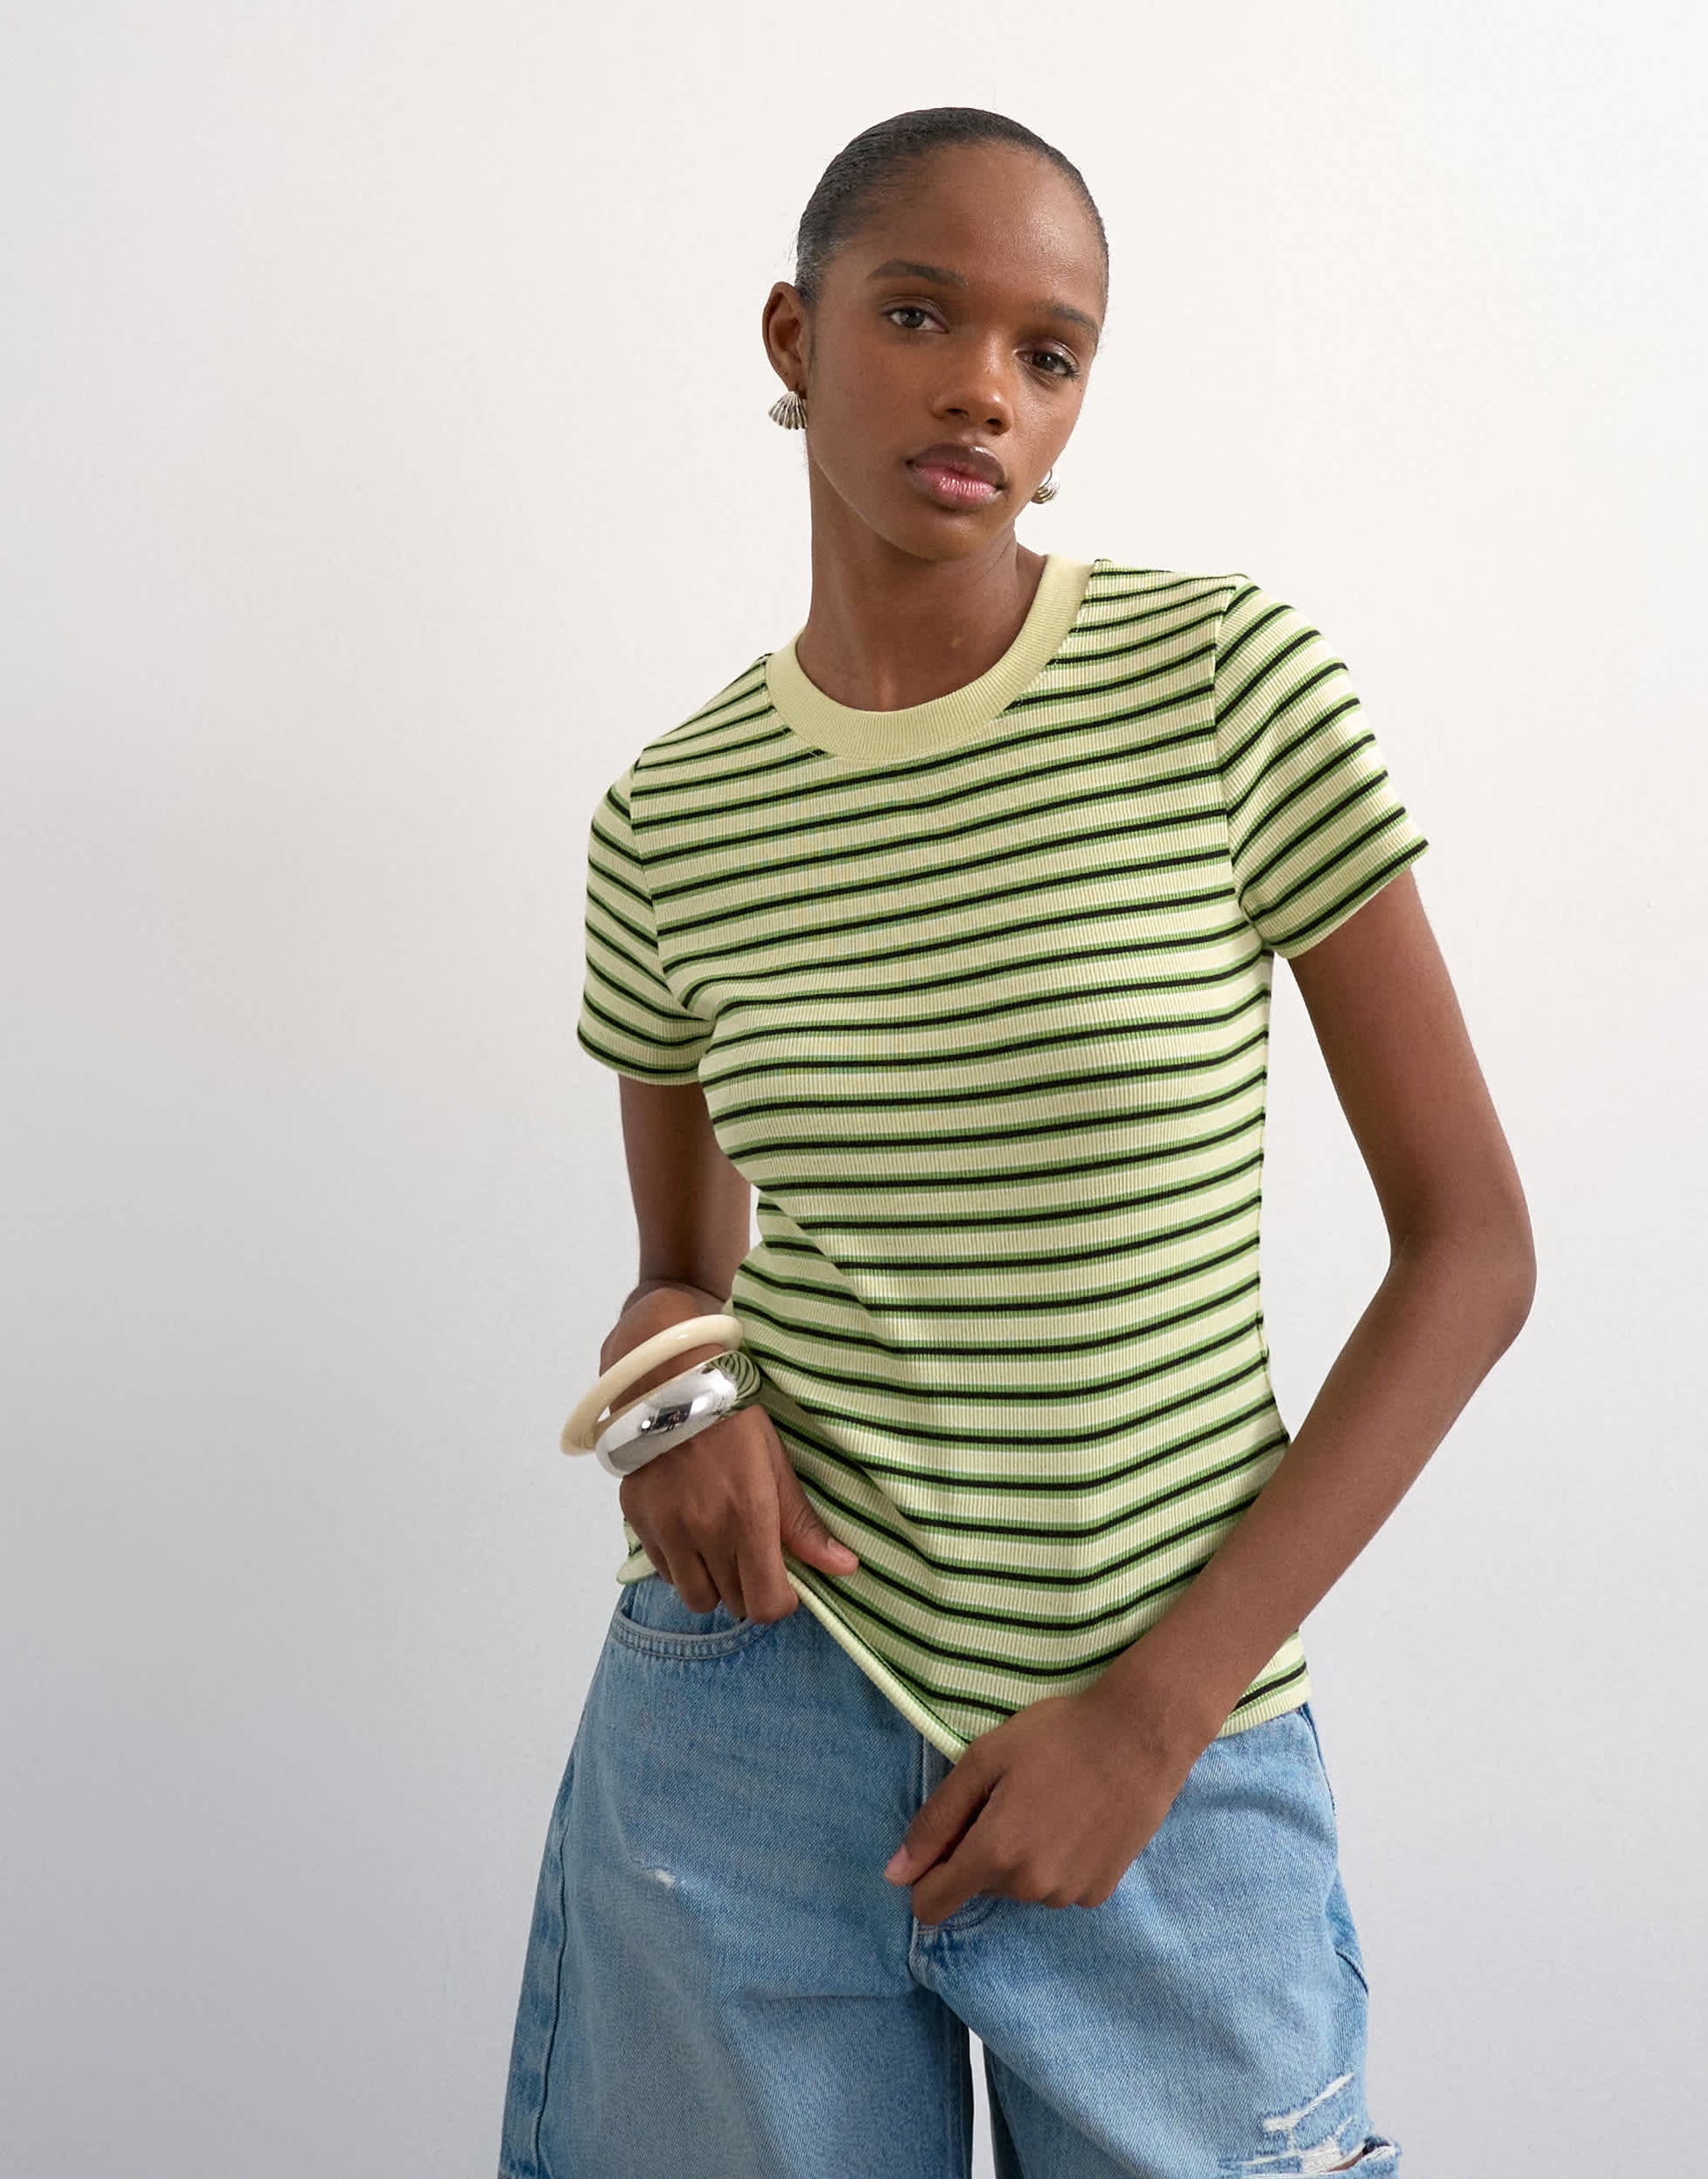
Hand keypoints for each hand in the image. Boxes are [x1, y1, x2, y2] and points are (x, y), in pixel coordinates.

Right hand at [603, 1287, 858, 1621]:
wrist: (670, 1384)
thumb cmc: (735, 1420)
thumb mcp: (777, 1465)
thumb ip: (804, 1525)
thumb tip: (845, 1568)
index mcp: (748, 1517)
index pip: (766, 1603)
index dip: (780, 1600)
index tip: (784, 1581)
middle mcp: (705, 1533)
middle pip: (733, 1603)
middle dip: (748, 1588)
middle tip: (752, 1555)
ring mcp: (668, 1531)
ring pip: (695, 1597)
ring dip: (713, 1583)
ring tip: (720, 1548)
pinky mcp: (639, 1523)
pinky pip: (664, 1571)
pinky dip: (681, 1564)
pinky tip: (690, 1531)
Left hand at [882, 1676, 1215, 1923]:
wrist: (1140, 1735)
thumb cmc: (1057, 1736)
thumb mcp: (984, 1760)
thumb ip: (935, 1820)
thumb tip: (895, 1874)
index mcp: (996, 1853)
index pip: (934, 1903)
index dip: (927, 1875)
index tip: (944, 1841)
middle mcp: (1031, 1887)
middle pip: (979, 1885)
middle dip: (982, 1850)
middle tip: (1012, 1797)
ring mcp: (1069, 1895)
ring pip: (1019, 1888)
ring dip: (1021, 1857)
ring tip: (1049, 1804)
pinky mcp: (1099, 1893)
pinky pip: (1056, 1888)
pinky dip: (1056, 1862)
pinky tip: (1077, 1821)